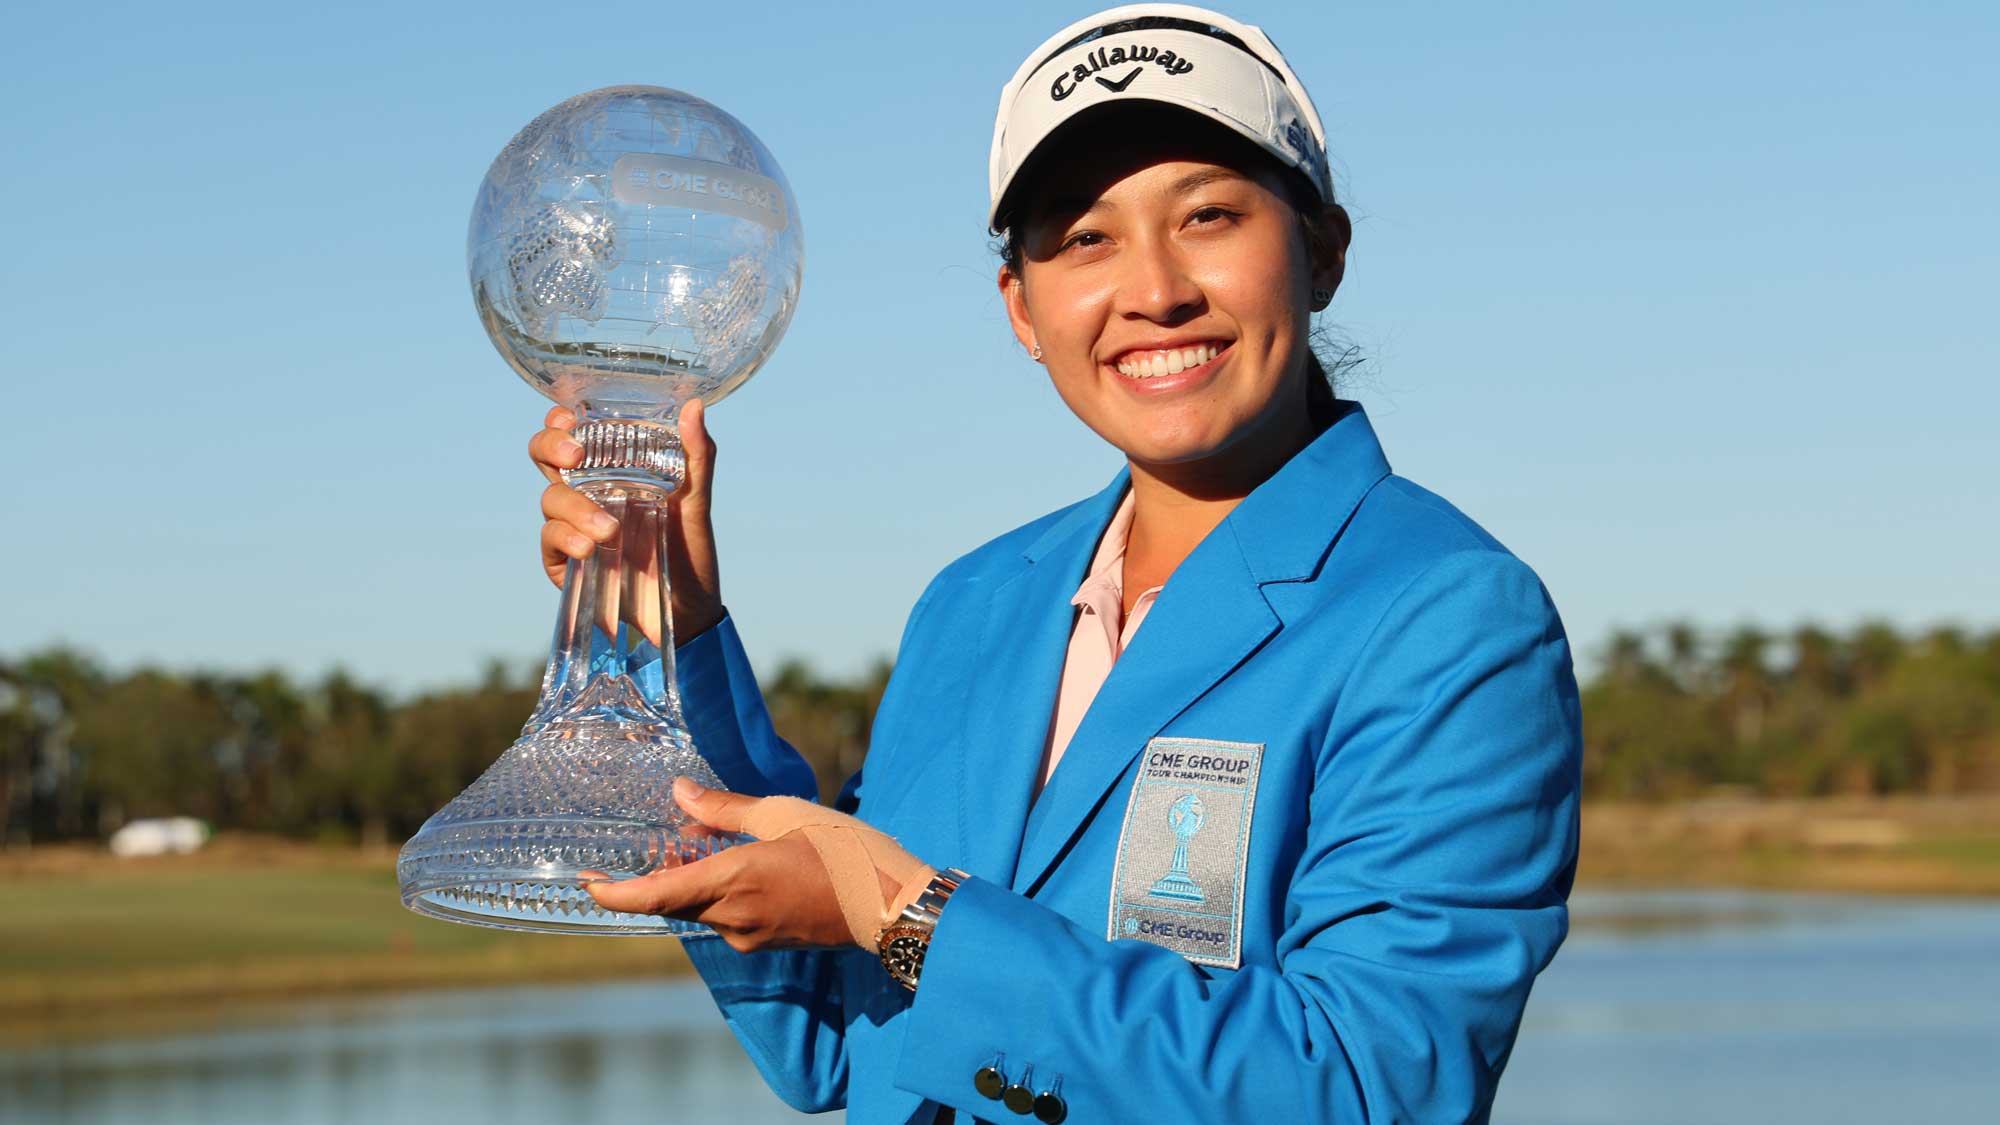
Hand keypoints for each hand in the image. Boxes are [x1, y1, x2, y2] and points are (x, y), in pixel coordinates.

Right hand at [528, 400, 724, 643]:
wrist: (690, 612)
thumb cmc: (690, 552)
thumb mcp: (696, 502)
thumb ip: (697, 457)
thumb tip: (694, 406)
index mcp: (612, 471)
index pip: (574, 435)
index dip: (560, 421)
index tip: (570, 418)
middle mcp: (587, 494)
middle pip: (545, 458)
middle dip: (550, 447)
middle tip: (575, 457)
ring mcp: (573, 527)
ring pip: (550, 499)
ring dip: (575, 508)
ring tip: (609, 530)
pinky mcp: (565, 563)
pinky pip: (550, 541)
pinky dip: (565, 538)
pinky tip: (589, 548)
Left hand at [585, 779, 929, 953]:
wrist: (893, 906)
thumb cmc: (846, 853)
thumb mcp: (786, 814)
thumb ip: (726, 808)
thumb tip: (679, 793)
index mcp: (733, 881)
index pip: (653, 897)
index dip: (613, 894)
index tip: (586, 884)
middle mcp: (733, 916)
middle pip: (674, 900)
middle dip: (660, 871)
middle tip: (665, 834)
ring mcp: (750, 934)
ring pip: (701, 906)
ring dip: (694, 877)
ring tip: (708, 838)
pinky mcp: (767, 940)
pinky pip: (726, 915)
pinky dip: (719, 890)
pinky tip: (741, 862)